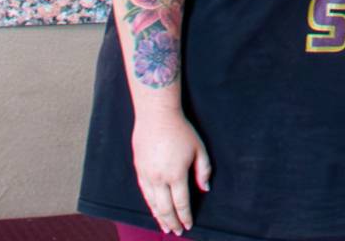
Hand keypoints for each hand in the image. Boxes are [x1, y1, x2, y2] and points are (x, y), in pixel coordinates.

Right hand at [131, 105, 210, 234]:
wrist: (156, 115)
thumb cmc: (181, 130)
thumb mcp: (199, 148)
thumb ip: (203, 170)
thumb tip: (205, 189)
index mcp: (176, 174)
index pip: (181, 203)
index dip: (185, 216)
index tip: (189, 225)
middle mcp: (159, 178)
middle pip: (165, 208)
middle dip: (172, 222)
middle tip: (177, 232)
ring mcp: (147, 174)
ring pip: (152, 203)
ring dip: (159, 217)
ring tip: (165, 227)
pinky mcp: (139, 169)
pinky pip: (144, 192)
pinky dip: (150, 204)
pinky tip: (154, 209)